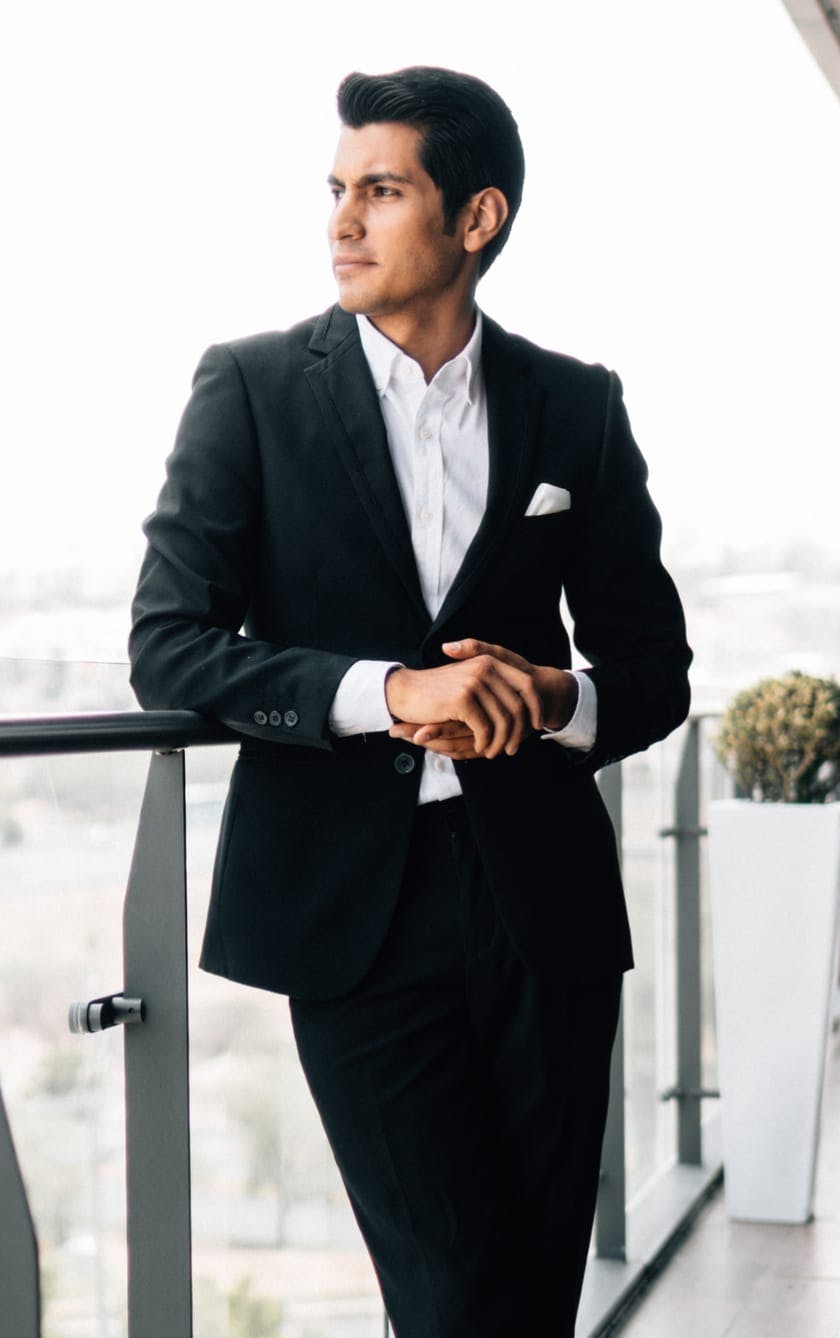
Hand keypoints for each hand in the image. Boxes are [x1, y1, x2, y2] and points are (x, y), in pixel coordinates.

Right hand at [385, 638, 577, 759]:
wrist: (405, 691)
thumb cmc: (438, 690)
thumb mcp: (468, 677)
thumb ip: (494, 684)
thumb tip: (525, 706)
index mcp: (490, 661)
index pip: (527, 685)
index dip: (536, 707)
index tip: (536, 725)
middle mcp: (485, 667)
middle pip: (518, 706)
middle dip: (518, 732)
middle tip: (512, 748)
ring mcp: (474, 682)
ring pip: (503, 721)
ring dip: (501, 742)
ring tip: (493, 751)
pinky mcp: (463, 699)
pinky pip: (485, 729)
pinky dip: (485, 742)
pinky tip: (480, 747)